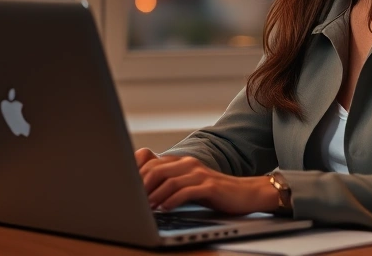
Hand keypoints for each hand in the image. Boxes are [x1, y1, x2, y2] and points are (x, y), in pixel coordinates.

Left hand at [134, 148, 279, 213]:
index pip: (150, 162)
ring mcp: (199, 174)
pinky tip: (165, 209)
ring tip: (147, 208)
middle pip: (157, 169)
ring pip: (169, 181)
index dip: (135, 176)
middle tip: (132, 201)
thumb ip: (169, 183)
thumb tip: (142, 193)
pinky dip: (172, 200)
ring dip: (155, 196)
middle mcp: (188, 164)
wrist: (245, 193)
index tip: (126, 190)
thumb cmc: (214, 192)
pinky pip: (187, 191)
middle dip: (141, 186)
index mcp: (180, 162)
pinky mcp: (210, 186)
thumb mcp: (188, 185)